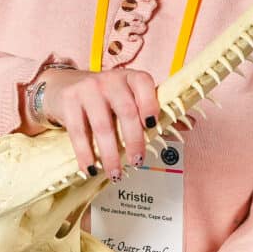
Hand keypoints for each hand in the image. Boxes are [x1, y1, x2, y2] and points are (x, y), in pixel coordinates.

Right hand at [35, 67, 158, 177]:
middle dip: (134, 141)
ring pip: (102, 127)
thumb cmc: (106, 97)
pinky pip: (78, 133)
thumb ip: (152, 111)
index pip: (144, 84)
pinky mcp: (68, 101)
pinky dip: (85, 154)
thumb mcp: (128, 96)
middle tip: (137, 162)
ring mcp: (87, 89)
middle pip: (126, 112)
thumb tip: (189, 124)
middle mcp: (110, 80)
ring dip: (110, 155)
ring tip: (115, 173)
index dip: (150, 105)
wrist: (63, 85)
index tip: (152, 126)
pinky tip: (90, 169)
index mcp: (130, 77)